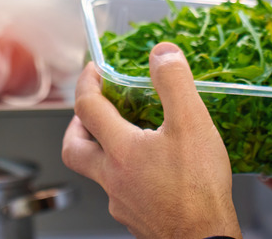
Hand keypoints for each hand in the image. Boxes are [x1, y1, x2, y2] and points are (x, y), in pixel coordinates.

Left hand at [62, 42, 241, 238]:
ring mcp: (121, 202)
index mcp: (120, 150)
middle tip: (91, 111)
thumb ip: (175, 84)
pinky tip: (152, 170)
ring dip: (102, 151)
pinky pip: (120, 192)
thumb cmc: (198, 189)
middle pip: (73, 148)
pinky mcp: (136, 218)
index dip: (86, 82)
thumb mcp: (192, 124)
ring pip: (97, 172)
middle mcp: (112, 178)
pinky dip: (126, 174)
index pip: (87, 107)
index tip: (93, 70)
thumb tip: (161, 53)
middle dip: (76, 125)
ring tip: (125, 137)